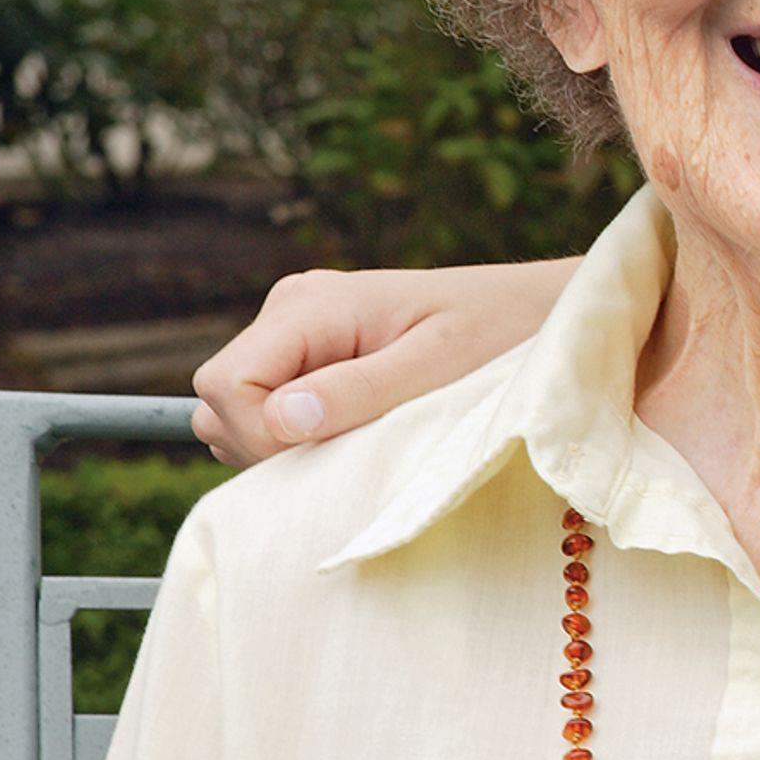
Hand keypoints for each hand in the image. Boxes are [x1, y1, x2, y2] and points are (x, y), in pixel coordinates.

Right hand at [190, 258, 576, 463]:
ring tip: (361, 438)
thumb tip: (281, 419)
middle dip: (266, 444)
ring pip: (237, 412)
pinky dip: (299, 436)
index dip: (259, 434)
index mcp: (311, 305)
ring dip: (283, 444)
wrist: (539, 308)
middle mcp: (291, 310)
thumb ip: (361, 390)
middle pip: (220, 401)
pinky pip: (270, 410)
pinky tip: (357, 432)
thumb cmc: (501, 330)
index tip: (324, 455)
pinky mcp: (313, 355)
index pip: (225, 383)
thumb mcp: (439, 365)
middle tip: (348, 452)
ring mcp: (298, 332)